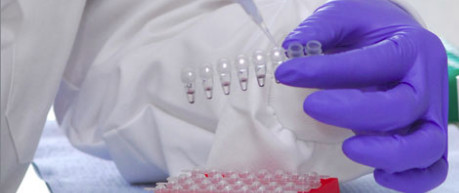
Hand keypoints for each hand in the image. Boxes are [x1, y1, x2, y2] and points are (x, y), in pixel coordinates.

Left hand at [275, 0, 447, 191]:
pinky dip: (410, 178)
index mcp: (410, 46)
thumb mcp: (346, 15)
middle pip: (401, 107)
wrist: (400, 39)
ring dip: (386, 153)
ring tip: (348, 148)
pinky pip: (432, 167)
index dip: (326, 71)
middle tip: (311, 106)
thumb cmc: (371, 30)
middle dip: (353, 112)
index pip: (372, 63)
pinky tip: (378, 173)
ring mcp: (431, 113)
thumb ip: (322, 27)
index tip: (287, 73)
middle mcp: (427, 82)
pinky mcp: (427, 136)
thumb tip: (292, 47)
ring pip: (426, 144)